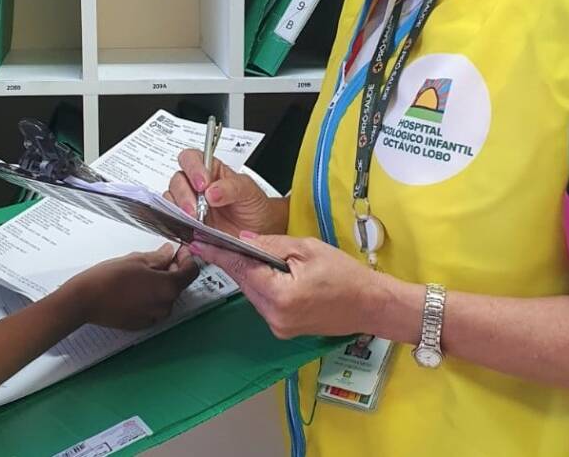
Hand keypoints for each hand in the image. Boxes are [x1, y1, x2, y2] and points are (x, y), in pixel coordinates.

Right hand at [65, 245, 199, 330]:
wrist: (86, 300)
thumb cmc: (111, 276)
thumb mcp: (136, 260)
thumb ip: (159, 257)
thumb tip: (171, 253)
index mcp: (168, 287)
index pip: (191, 272)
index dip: (187, 258)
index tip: (177, 250)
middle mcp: (166, 306)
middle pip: (178, 285)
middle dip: (172, 270)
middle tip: (157, 257)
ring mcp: (154, 318)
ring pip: (166, 297)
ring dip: (161, 283)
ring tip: (142, 272)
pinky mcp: (142, 325)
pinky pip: (154, 307)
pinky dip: (150, 296)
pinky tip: (134, 287)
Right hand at [166, 149, 286, 235]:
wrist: (258, 231)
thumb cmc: (253, 206)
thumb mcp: (249, 191)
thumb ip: (232, 187)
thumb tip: (212, 191)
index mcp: (210, 170)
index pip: (192, 158)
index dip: (193, 168)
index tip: (202, 184)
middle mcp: (196, 185)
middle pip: (177, 179)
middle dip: (184, 193)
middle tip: (197, 208)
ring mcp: (190, 204)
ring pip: (170, 197)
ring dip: (179, 208)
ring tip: (195, 220)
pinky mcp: (187, 222)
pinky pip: (172, 218)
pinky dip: (176, 222)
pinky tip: (189, 227)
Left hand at [190, 233, 383, 338]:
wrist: (371, 305)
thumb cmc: (345, 275)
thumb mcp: (306, 248)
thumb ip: (270, 244)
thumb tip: (242, 240)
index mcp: (280, 295)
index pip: (241, 269)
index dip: (218, 254)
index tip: (198, 243)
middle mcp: (275, 316)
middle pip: (243, 282)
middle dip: (230, 261)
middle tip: (211, 241)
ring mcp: (279, 326)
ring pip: (252, 293)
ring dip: (246, 273)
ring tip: (239, 252)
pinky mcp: (284, 329)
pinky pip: (263, 302)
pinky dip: (260, 285)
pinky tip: (261, 270)